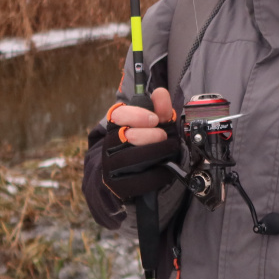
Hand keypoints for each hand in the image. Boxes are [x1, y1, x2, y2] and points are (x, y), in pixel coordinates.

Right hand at [101, 88, 179, 202]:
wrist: (130, 174)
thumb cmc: (144, 144)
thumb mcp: (154, 125)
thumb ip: (159, 109)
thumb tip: (161, 93)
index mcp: (116, 126)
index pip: (118, 115)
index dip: (137, 115)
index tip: (154, 119)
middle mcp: (110, 145)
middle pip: (126, 137)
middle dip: (149, 135)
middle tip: (163, 135)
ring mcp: (111, 166)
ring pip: (130, 159)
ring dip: (155, 153)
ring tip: (169, 150)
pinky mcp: (118, 185)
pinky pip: (138, 180)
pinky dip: (157, 174)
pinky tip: (166, 168)